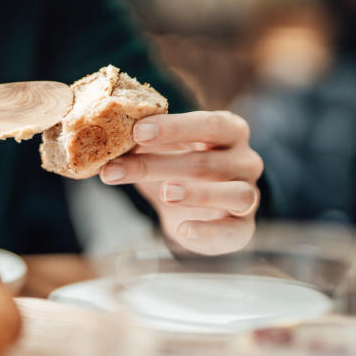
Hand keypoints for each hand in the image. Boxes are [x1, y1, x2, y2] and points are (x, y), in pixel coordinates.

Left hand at [99, 111, 262, 254]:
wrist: (202, 210)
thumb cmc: (181, 168)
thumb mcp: (163, 151)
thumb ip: (144, 143)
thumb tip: (106, 138)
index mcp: (230, 131)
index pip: (209, 124)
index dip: (174, 127)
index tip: (136, 132)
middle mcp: (245, 160)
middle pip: (206, 161)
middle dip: (158, 164)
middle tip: (117, 167)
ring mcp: (250, 194)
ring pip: (231, 193)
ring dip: (196, 194)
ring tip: (165, 193)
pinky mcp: (244, 227)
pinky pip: (232, 230)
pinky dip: (207, 231)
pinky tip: (183, 230)